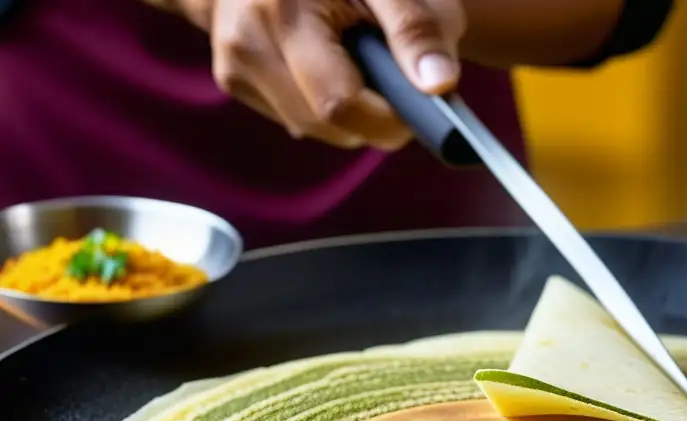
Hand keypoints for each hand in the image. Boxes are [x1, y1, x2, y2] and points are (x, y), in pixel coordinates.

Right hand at [172, 0, 464, 149]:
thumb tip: (438, 85)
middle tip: (393, 78)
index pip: (337, 102)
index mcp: (283, 6)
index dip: (386, 119)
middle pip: (321, 123)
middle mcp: (245, 35)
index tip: (418, 110)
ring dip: (345, 113)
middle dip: (367, 117)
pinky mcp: (232, 75)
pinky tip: (329, 63)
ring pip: (306, 126)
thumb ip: (419, 29)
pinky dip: (320, 103)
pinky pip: (290, 116)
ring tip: (359, 59)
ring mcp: (231, 59)